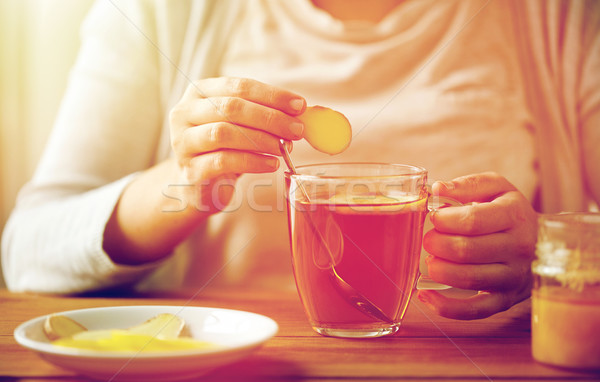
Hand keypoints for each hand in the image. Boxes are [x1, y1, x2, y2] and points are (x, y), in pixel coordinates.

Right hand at [169, 77, 304, 211]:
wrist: (198, 185)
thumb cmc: (223, 149)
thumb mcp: (239, 124)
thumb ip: (261, 113)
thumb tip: (299, 111)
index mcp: (199, 92)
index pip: (239, 86)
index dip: (272, 95)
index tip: (300, 106)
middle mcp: (185, 113)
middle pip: (232, 107)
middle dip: (271, 118)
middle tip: (297, 130)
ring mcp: (183, 142)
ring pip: (224, 133)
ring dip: (261, 139)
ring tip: (284, 148)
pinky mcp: (189, 170)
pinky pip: (223, 161)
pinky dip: (252, 161)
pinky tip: (272, 164)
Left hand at [418, 172, 537, 318]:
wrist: (543, 243)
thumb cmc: (509, 212)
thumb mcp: (497, 188)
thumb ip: (468, 185)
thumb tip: (437, 189)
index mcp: (514, 216)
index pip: (473, 221)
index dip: (445, 220)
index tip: (434, 217)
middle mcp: (518, 248)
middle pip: (467, 250)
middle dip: (437, 244)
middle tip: (428, 239)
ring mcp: (513, 277)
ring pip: (469, 279)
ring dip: (439, 271)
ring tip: (429, 261)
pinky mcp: (505, 300)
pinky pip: (474, 310)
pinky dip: (445, 307)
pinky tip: (425, 296)